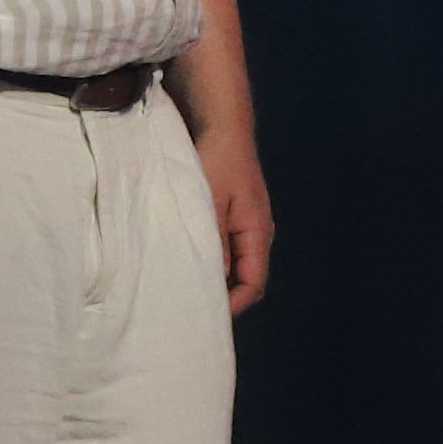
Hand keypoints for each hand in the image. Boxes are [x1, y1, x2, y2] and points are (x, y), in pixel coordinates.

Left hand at [199, 116, 274, 310]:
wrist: (221, 125)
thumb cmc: (216, 163)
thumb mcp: (208, 206)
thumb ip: (212, 245)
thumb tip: (210, 282)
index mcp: (257, 234)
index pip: (253, 283)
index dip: (232, 305)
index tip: (203, 318)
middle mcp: (257, 233)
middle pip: (246, 277)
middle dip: (223, 296)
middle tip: (190, 308)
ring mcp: (245, 222)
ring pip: (234, 263)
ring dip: (214, 276)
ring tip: (185, 287)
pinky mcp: (232, 213)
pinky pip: (225, 247)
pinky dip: (210, 258)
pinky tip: (187, 258)